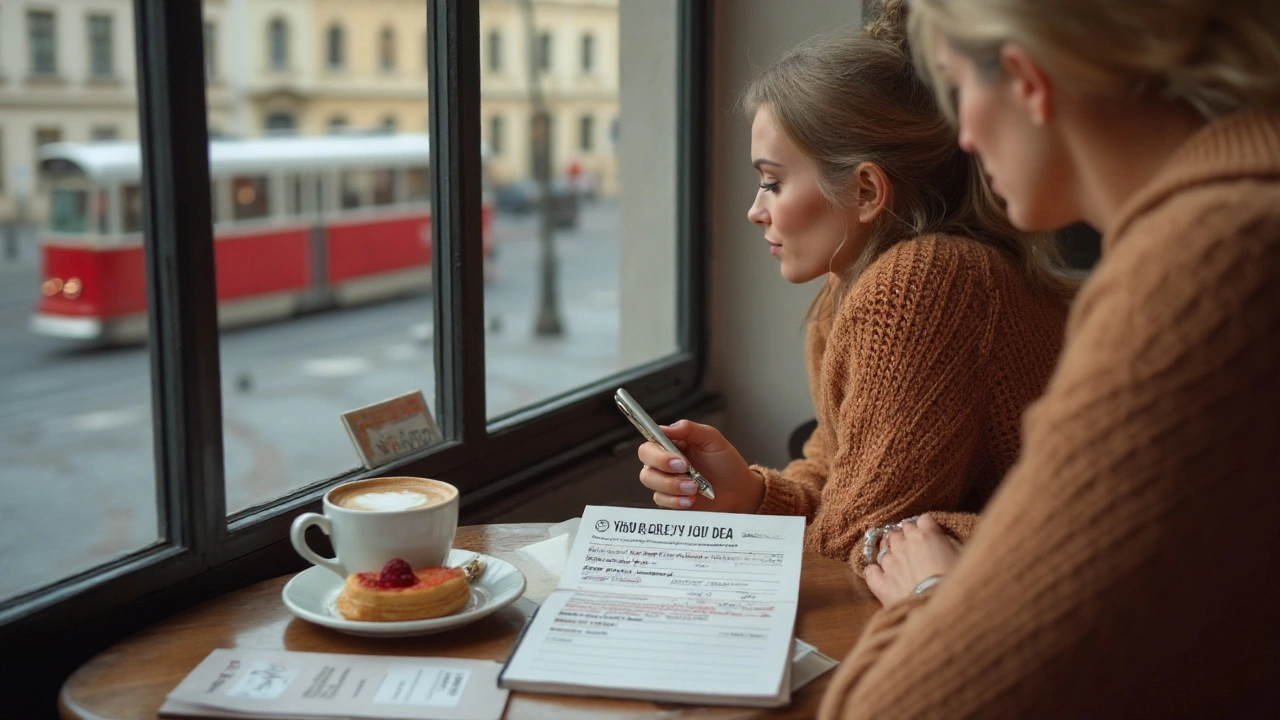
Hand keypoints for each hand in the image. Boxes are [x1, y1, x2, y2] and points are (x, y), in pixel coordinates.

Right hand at [636, 419, 765, 512]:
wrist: (739, 490)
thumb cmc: (726, 462)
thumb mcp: (712, 439)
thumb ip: (688, 429)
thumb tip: (663, 428)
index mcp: (671, 445)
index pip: (649, 446)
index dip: (657, 454)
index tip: (678, 460)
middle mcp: (664, 464)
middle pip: (646, 465)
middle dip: (663, 469)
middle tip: (686, 471)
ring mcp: (666, 483)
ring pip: (652, 483)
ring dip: (672, 486)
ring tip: (694, 488)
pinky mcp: (671, 500)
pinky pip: (661, 501)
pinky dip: (676, 501)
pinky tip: (691, 500)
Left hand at [865, 513, 960, 605]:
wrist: (942, 608)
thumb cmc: (959, 582)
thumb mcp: (964, 556)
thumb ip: (949, 543)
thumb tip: (942, 540)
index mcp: (927, 535)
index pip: (922, 520)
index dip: (926, 526)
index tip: (929, 533)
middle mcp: (905, 545)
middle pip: (900, 530)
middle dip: (905, 535)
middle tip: (912, 545)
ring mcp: (891, 563)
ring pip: (884, 548)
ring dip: (890, 550)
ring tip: (897, 558)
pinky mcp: (882, 583)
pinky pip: (871, 571)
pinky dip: (874, 571)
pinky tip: (878, 573)